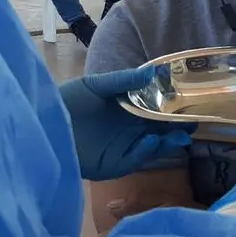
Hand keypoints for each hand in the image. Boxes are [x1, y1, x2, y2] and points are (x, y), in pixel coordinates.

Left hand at [60, 67, 195, 180]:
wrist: (41, 124)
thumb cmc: (67, 101)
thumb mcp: (97, 85)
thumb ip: (125, 80)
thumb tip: (156, 71)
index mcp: (127, 110)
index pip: (157, 110)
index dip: (174, 108)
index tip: (191, 103)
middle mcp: (128, 130)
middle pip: (160, 130)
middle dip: (178, 128)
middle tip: (194, 123)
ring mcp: (122, 148)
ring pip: (152, 146)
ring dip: (168, 142)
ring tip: (180, 135)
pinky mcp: (112, 165)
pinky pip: (134, 159)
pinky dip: (145, 151)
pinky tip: (151, 139)